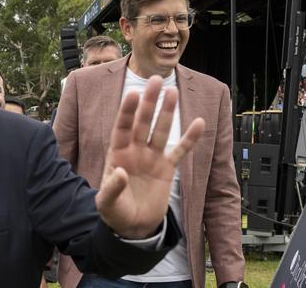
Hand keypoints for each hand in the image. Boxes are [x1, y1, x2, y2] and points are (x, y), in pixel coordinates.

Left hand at [95, 76, 204, 238]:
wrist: (132, 226)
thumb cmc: (115, 212)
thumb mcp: (107, 204)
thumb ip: (111, 188)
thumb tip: (119, 171)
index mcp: (117, 154)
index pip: (122, 128)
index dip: (127, 111)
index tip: (133, 93)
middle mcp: (134, 151)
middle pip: (142, 122)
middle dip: (148, 102)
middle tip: (156, 79)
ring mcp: (151, 157)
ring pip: (160, 130)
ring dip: (166, 112)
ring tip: (172, 91)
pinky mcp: (167, 168)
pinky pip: (180, 150)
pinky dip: (190, 138)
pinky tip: (198, 122)